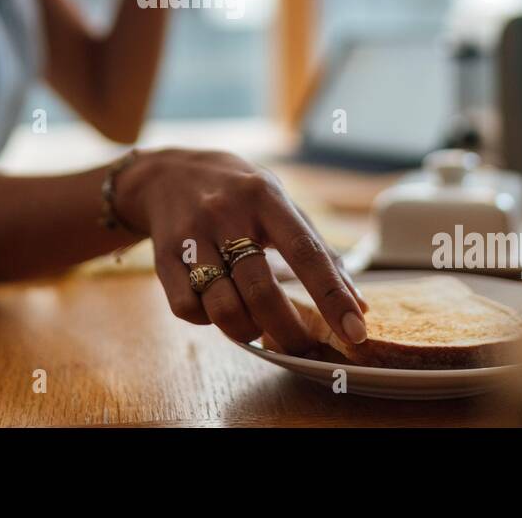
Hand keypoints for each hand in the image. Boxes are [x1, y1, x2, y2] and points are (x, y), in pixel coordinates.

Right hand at [114, 149, 368, 353]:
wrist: (166, 174)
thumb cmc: (238, 195)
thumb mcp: (279, 204)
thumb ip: (318, 250)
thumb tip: (358, 304)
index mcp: (265, 197)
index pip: (306, 252)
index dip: (333, 297)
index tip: (355, 331)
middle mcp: (227, 213)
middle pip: (260, 290)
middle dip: (287, 331)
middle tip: (300, 347)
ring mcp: (191, 235)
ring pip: (222, 307)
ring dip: (245, 329)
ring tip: (254, 324)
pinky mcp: (163, 256)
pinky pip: (188, 308)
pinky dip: (207, 320)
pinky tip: (216, 305)